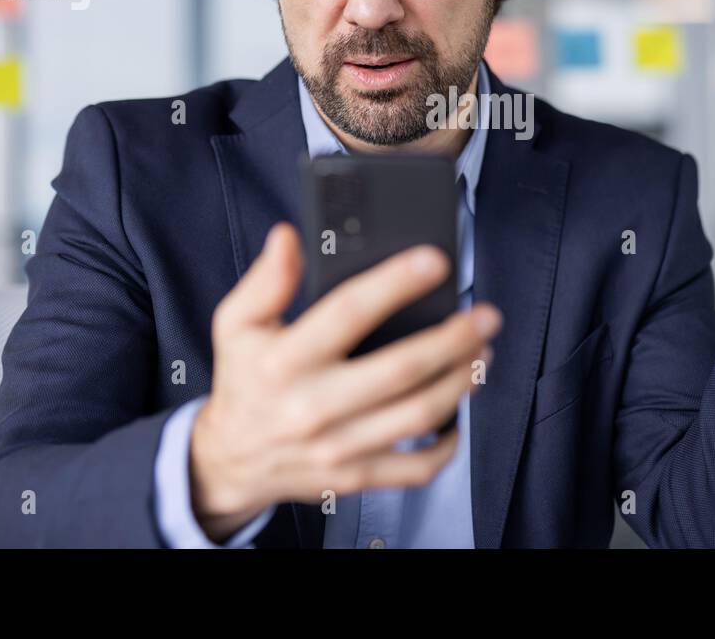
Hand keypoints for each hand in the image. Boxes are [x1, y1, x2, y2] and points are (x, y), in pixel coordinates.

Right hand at [189, 222, 499, 542]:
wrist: (229, 462)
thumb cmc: (244, 382)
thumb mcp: (236, 324)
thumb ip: (266, 280)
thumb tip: (288, 237)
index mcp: (285, 360)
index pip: (348, 312)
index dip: (396, 283)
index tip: (435, 261)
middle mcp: (313, 406)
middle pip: (402, 370)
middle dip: (454, 339)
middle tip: (485, 316)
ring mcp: (338, 448)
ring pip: (418, 415)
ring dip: (461, 381)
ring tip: (482, 353)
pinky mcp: (355, 477)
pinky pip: (416, 468)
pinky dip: (449, 443)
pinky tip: (459, 412)